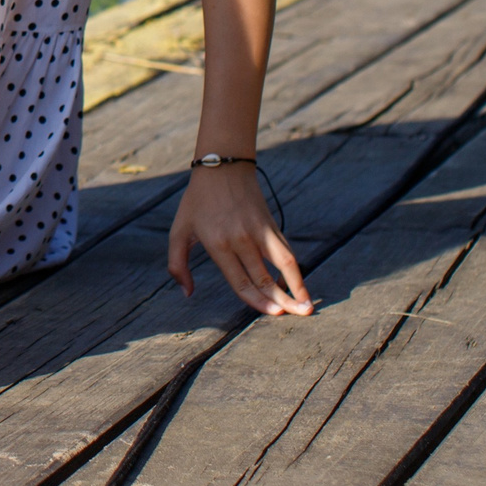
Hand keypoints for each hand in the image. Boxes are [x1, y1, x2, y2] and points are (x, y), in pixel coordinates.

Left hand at [167, 164, 312, 315]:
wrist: (222, 168)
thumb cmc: (197, 202)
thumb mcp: (178, 231)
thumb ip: (177, 264)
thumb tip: (187, 293)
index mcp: (218, 243)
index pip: (241, 280)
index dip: (258, 300)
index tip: (274, 314)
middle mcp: (242, 239)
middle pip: (265, 277)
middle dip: (282, 301)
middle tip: (296, 317)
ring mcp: (260, 231)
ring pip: (284, 264)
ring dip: (298, 287)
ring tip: (308, 306)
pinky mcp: (272, 225)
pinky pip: (287, 252)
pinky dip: (295, 271)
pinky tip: (298, 286)